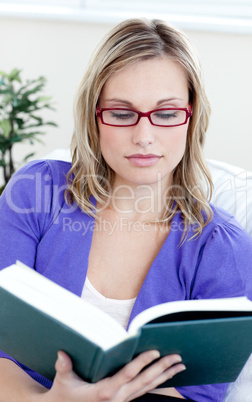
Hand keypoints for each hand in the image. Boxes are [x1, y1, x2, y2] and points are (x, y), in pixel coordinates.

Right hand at [41, 350, 185, 401]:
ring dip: (165, 376)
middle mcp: (117, 398)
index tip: (154, 351)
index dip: (142, 362)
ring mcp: (122, 401)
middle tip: (178, 357)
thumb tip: (62, 353)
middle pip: (144, 382)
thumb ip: (63, 367)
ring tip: (180, 365)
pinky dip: (157, 382)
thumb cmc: (63, 395)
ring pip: (148, 388)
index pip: (127, 375)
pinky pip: (144, 390)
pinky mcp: (123, 400)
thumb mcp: (62, 381)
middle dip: (162, 369)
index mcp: (104, 392)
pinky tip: (166, 374)